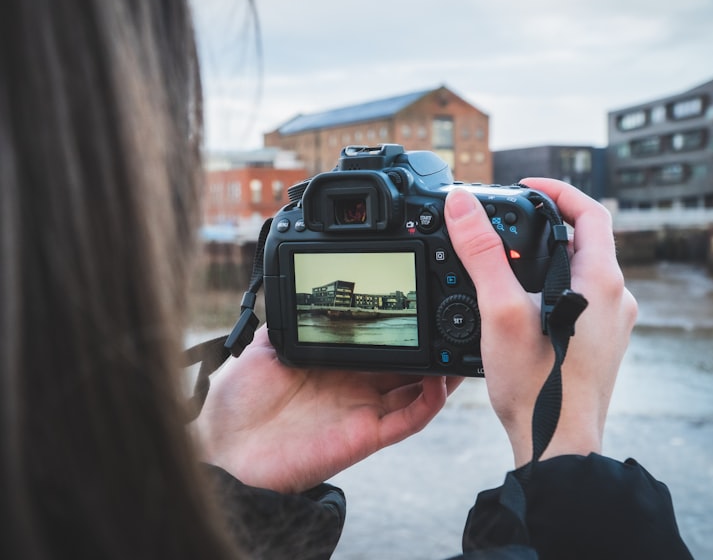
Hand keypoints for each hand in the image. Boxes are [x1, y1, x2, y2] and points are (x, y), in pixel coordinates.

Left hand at [192, 326, 461, 493]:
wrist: (224, 450)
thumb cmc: (237, 404)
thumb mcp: (264, 348)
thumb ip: (293, 322)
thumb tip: (303, 293)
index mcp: (335, 366)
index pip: (378, 344)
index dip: (402, 327)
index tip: (421, 302)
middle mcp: (354, 388)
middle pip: (406, 365)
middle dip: (432, 344)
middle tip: (452, 318)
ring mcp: (362, 411)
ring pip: (416, 390)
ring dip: (440, 372)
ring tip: (459, 344)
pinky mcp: (365, 436)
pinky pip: (407, 420)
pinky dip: (429, 402)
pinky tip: (440, 381)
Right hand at [444, 180, 636, 466]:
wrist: (557, 445)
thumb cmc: (538, 386)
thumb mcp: (500, 309)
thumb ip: (482, 252)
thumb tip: (462, 206)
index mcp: (600, 281)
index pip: (590, 211)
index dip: (557, 190)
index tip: (524, 188)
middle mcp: (615, 298)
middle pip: (585, 240)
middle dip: (544, 225)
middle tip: (506, 226)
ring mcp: (610, 323)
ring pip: (580, 271)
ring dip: (547, 258)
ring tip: (507, 265)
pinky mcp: (599, 343)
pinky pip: (578, 299)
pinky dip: (551, 288)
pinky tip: (520, 306)